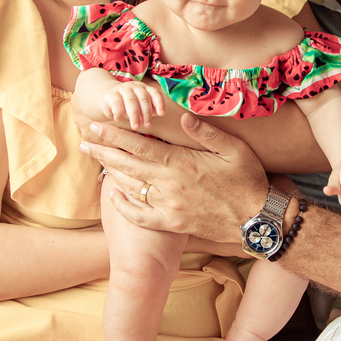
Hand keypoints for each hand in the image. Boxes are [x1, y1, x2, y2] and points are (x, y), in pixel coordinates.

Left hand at [79, 113, 268, 243]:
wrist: (257, 220)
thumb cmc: (248, 180)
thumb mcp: (234, 149)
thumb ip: (205, 133)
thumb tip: (182, 116)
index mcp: (182, 163)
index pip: (139, 145)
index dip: (114, 135)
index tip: (96, 126)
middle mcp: (170, 185)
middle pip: (127, 165)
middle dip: (102, 150)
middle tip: (83, 140)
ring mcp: (169, 207)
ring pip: (130, 187)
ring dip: (109, 172)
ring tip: (94, 160)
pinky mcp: (172, 224)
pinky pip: (140, 216)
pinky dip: (123, 205)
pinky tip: (113, 193)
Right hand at [102, 80, 165, 129]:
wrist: (108, 99)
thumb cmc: (129, 106)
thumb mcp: (141, 107)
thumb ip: (150, 109)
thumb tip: (160, 113)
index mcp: (145, 89)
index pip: (155, 93)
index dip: (159, 103)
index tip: (161, 114)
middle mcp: (135, 86)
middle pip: (144, 98)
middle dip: (146, 113)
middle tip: (147, 126)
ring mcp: (123, 89)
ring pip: (131, 101)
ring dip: (134, 115)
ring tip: (135, 127)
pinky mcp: (111, 94)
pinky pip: (117, 103)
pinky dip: (119, 112)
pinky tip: (119, 120)